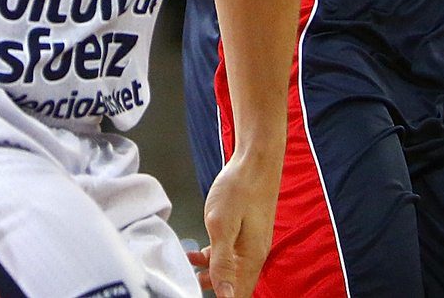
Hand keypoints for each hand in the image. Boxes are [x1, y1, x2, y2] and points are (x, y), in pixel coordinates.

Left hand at [190, 150, 280, 297]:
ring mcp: (251, 243)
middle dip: (215, 290)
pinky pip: (229, 254)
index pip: (238, 295)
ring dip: (210, 275)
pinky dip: (212, 258)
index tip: (199, 294)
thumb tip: (226, 297)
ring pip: (230, 271)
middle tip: (190, 285)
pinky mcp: (245, 233)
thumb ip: (222, 263)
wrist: (255, 160)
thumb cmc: (240, 188)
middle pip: (235, 286)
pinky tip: (196, 254)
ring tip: (189, 272)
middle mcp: (254, 255)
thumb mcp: (221, 226)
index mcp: (251, 257)